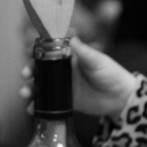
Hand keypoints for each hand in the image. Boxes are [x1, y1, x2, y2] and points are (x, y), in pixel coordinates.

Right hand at [20, 37, 137, 117]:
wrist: (120, 97)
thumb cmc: (111, 74)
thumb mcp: (98, 61)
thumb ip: (84, 51)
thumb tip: (71, 37)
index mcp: (69, 57)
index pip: (47, 50)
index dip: (36, 50)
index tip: (29, 52)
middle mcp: (62, 70)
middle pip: (39, 68)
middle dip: (28, 70)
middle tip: (25, 74)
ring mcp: (61, 86)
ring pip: (39, 86)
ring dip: (29, 89)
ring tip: (26, 94)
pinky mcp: (63, 102)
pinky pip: (46, 104)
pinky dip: (37, 106)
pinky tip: (32, 109)